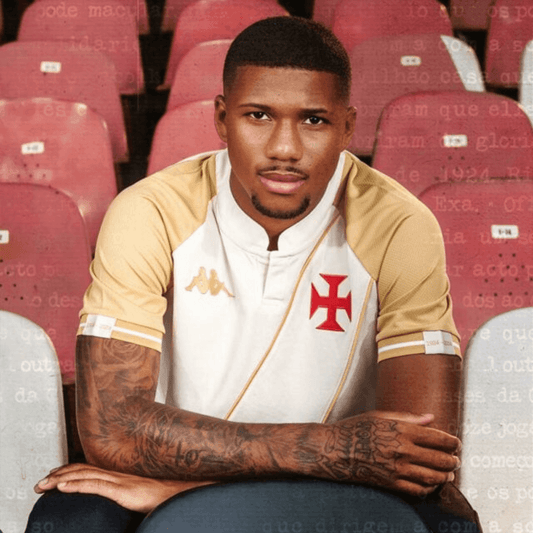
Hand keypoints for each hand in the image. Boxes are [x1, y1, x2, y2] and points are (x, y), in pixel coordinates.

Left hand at [34, 463, 214, 512]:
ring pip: (84, 475)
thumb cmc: (162, 500)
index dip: (70, 471)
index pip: (90, 470)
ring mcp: (120, 482)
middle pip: (83, 469)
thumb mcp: (139, 498)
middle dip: (59, 474)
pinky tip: (62, 487)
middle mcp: (117, 475)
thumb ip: (126, 498)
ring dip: (60, 479)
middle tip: (41, 482)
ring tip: (44, 484)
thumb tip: (118, 506)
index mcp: (120, 477)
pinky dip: (76, 484)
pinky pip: (95, 486)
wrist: (180, 496)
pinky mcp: (122, 491)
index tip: (54, 477)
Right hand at [313, 411, 460, 496]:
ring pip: (433, 477)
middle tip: (456, 459)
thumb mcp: (380, 416)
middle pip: (440, 459)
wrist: (334, 450)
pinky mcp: (391, 483)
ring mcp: (397, 469)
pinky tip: (432, 483)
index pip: (437, 438)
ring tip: (449, 473)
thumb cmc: (355, 428)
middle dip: (453, 460)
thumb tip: (431, 418)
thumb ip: (408, 418)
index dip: (452, 442)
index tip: (457, 443)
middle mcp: (401, 450)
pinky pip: (419, 489)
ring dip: (446, 476)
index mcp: (400, 430)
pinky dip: (431, 488)